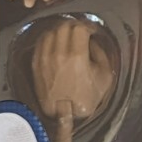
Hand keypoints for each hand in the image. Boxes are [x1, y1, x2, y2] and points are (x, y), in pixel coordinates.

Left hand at [31, 20, 116, 141]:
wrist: (64, 115)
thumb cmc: (88, 98)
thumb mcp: (105, 76)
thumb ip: (101, 54)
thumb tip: (93, 41)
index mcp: (77, 56)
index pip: (79, 28)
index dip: (88, 26)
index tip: (92, 30)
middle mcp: (58, 54)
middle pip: (64, 27)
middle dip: (75, 26)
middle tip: (81, 32)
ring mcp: (44, 58)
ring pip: (51, 32)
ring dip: (61, 31)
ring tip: (68, 36)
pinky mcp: (36, 64)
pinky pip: (41, 42)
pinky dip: (49, 38)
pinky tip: (56, 42)